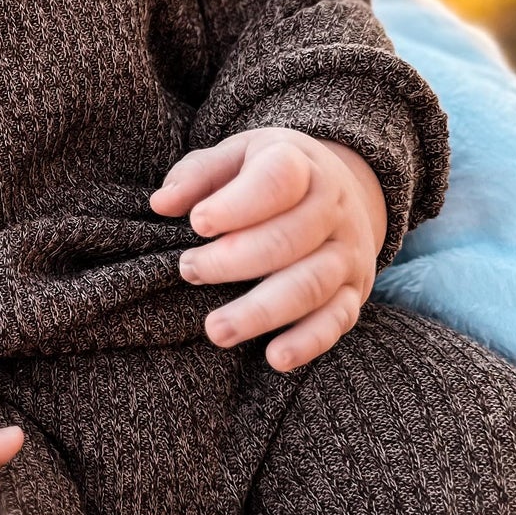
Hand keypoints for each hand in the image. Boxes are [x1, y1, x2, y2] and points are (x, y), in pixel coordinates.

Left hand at [150, 128, 387, 369]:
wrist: (345, 188)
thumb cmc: (272, 175)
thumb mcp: (238, 156)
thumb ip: (199, 174)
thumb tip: (162, 204)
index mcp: (302, 167)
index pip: (279, 181)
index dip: (237, 205)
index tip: (197, 223)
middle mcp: (332, 208)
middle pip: (290, 239)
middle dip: (234, 261)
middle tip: (188, 270)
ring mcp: (346, 253)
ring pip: (310, 285)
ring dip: (261, 311)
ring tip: (216, 329)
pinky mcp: (353, 292)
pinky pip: (336, 320)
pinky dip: (308, 342)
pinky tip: (274, 358)